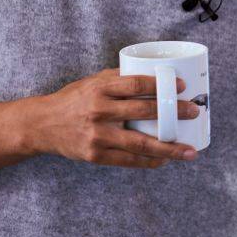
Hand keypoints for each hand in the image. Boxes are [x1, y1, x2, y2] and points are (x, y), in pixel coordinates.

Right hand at [26, 68, 200, 167]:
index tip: (182, 86)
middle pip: (144, 111)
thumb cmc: (73, 100)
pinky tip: (165, 161)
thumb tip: (155, 74)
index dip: (161, 85)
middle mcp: (99, 111)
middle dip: (173, 112)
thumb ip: (119, 78)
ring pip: (140, 143)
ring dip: (168, 148)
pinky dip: (148, 162)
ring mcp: (98, 136)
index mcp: (100, 89)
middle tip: (194, 112)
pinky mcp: (95, 155)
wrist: (42, 125)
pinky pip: (128, 161)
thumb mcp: (92, 81)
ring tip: (189, 151)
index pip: (136, 84)